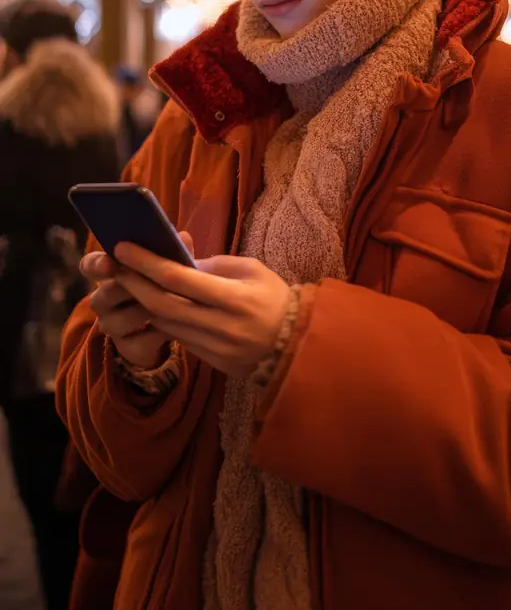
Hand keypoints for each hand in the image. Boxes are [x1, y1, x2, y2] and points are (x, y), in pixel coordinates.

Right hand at [81, 235, 192, 367]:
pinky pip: (139, 342)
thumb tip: (184, 237)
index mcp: (110, 273)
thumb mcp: (171, 268)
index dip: (95, 264)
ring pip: (121, 319)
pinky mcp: (127, 349)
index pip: (90, 265)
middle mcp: (103, 300)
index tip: (108, 263)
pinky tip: (176, 327)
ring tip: (171, 305)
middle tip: (152, 284)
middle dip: (129, 289)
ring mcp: (112, 326)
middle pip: (105, 294)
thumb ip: (173, 253)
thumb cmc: (164, 288)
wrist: (169, 328)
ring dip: (147, 312)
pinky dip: (159, 334)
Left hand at [113, 244, 291, 377]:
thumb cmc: (275, 297)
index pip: (178, 279)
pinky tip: (150, 305)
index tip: (123, 247)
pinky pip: (178, 338)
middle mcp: (221, 326)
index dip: (146, 262)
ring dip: (142, 303)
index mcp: (234, 298)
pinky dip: (161, 320)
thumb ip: (214, 265)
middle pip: (162, 304)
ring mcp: (215, 348)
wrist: (297, 343)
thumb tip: (177, 261)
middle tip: (114, 266)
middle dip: (134, 283)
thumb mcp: (251, 270)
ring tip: (127, 283)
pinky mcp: (211, 362)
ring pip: (165, 325)